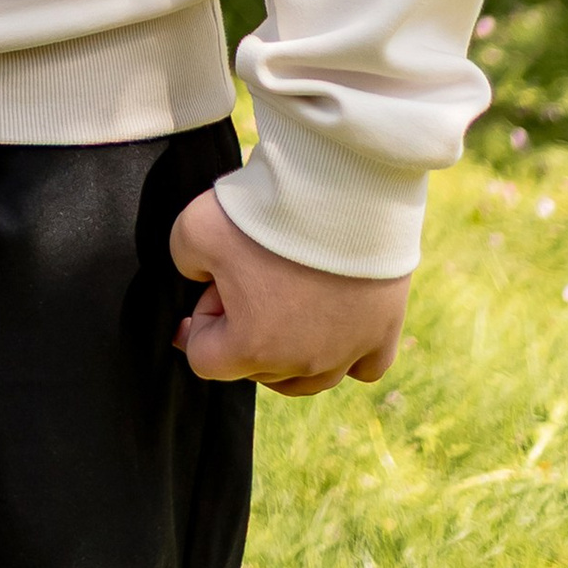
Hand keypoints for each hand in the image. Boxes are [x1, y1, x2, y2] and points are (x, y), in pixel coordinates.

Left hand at [170, 188, 408, 393]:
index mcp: (253, 348)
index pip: (205, 359)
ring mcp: (348, 353)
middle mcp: (303, 364)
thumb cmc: (266, 212)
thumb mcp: (193, 228)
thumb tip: (202, 277)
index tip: (213, 284)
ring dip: (289, 350)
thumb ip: (185, 263)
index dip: (201, 319)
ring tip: (288, 300)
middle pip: (257, 369)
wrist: (342, 189)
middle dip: (244, 330)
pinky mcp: (383, 334)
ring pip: (309, 378)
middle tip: (251, 278)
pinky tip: (336, 326)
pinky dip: (348, 354)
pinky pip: (364, 366)